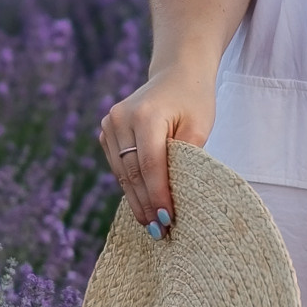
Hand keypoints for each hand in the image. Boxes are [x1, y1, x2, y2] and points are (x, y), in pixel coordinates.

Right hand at [98, 70, 214, 235]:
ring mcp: (110, 124)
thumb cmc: (193, 100)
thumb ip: (187, 156)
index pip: (150, 165)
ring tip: (152, 226)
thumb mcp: (200, 125)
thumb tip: (175, 194)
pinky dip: (130, 187)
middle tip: (160, 233)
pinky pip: (118, 166)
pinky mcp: (107, 132)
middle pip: (132, 173)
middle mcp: (121, 119)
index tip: (168, 220)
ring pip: (122, 173)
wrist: (176, 73)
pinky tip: (142, 205)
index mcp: (145, 115)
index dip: (158, 195)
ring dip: (137, 201)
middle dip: (147, 205)